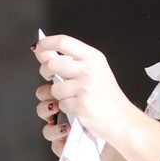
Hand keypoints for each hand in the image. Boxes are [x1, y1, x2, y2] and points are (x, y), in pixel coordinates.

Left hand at [33, 33, 141, 150]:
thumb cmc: (107, 96)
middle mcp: (89, 69)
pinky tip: (79, 107)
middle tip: (52, 77)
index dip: (46, 44)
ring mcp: (85, 87)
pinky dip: (67, 108)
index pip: (63, 42)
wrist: (121, 118)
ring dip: (59, 96)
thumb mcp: (95, 70)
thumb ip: (72, 61)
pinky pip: (62, 104)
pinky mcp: (81, 105)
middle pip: (52, 64)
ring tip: (74, 97)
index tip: (38, 47)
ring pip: (54, 88)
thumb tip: (45, 52)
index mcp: (93, 57)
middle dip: (46, 72)